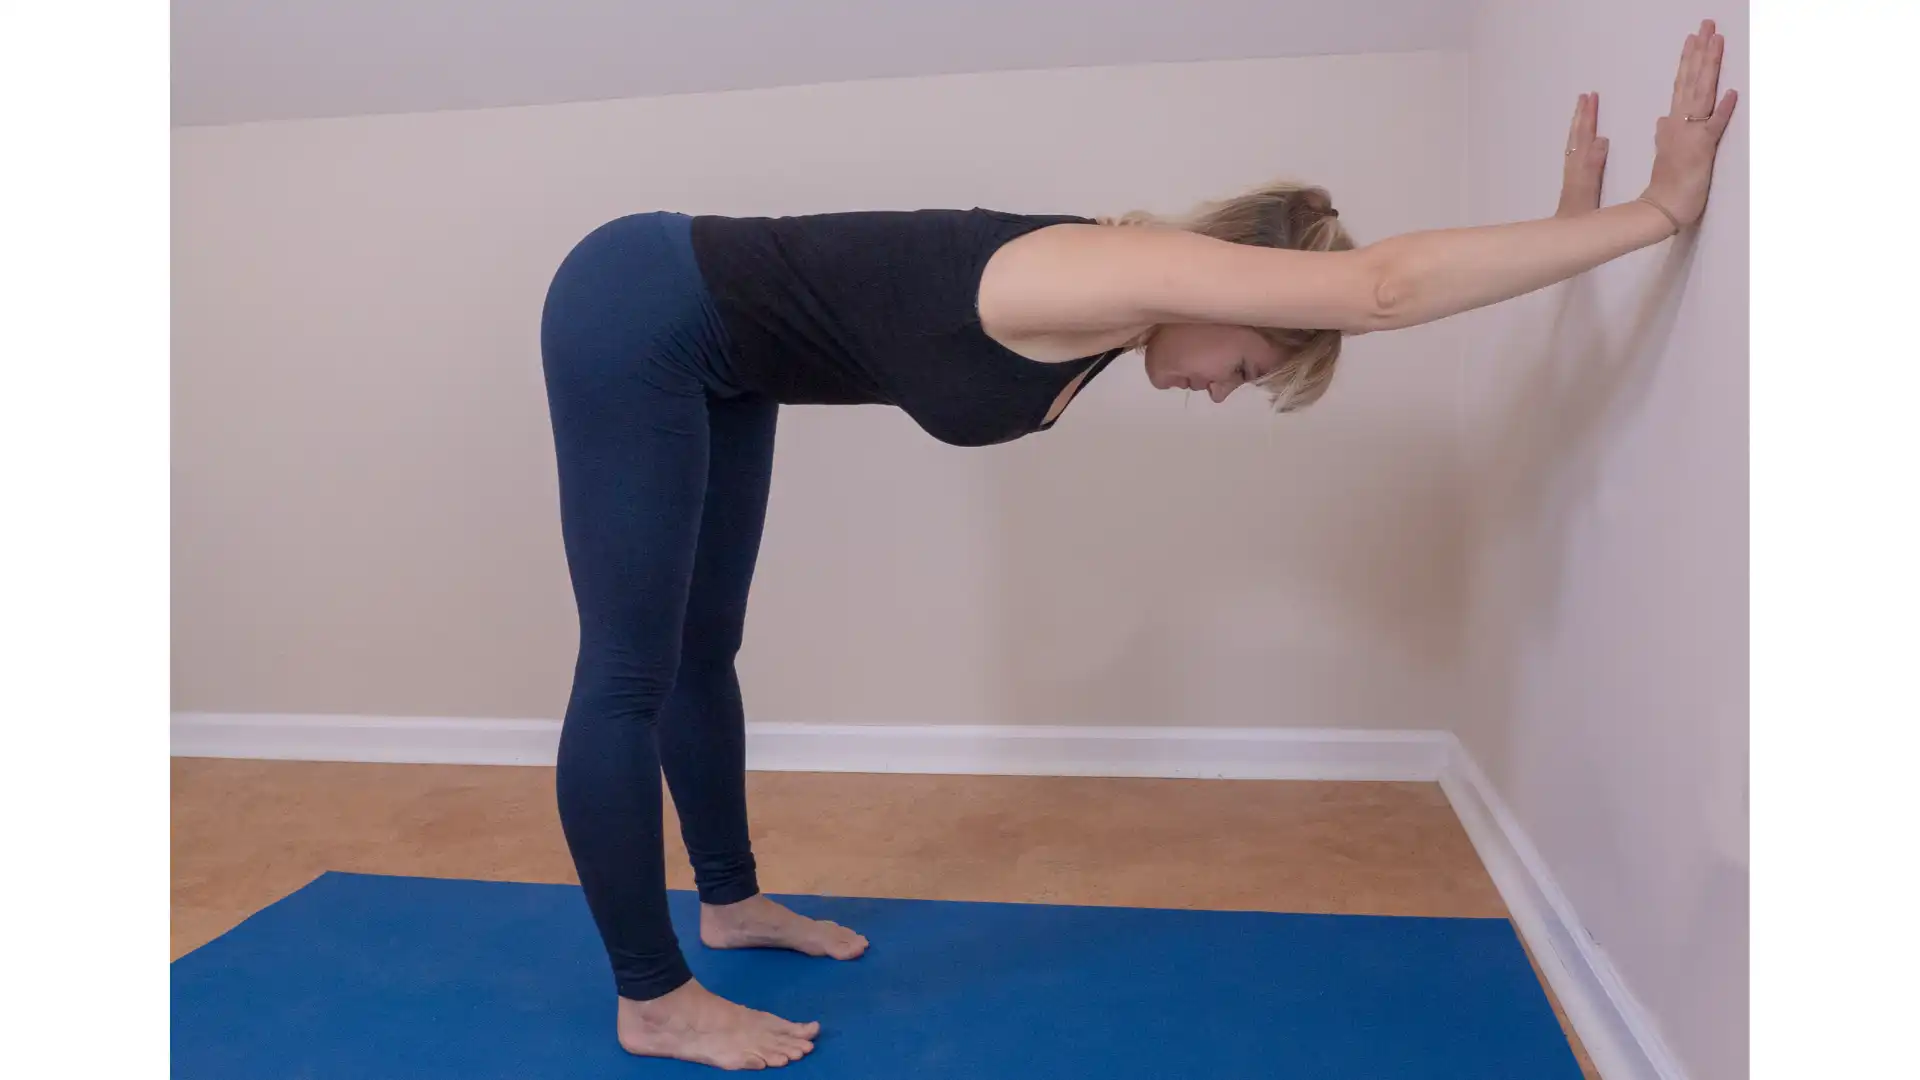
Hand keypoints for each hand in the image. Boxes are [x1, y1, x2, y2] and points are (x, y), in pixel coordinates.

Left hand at [1557, 92, 1609, 216]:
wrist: (1567, 243)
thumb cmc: (1584, 224)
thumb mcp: (1589, 195)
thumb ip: (1592, 166)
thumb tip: (1601, 139)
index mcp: (1580, 172)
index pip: (1583, 140)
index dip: (1587, 120)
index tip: (1591, 100)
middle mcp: (1574, 171)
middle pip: (1577, 138)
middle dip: (1582, 117)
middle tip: (1587, 95)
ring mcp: (1573, 178)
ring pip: (1575, 145)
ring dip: (1579, 126)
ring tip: (1584, 108)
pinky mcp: (1575, 185)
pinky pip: (1575, 154)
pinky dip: (1579, 141)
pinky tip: (1586, 139)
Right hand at [1641, 18, 1738, 227]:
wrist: (1661, 209)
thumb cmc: (1666, 186)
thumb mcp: (1664, 155)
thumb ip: (1664, 135)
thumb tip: (1662, 119)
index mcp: (1672, 125)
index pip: (1682, 85)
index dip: (1689, 60)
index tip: (1694, 38)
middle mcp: (1680, 124)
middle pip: (1691, 81)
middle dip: (1700, 52)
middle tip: (1706, 26)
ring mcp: (1691, 135)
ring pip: (1700, 94)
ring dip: (1708, 67)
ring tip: (1715, 41)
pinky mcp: (1702, 150)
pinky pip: (1713, 127)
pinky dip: (1722, 111)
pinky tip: (1731, 93)